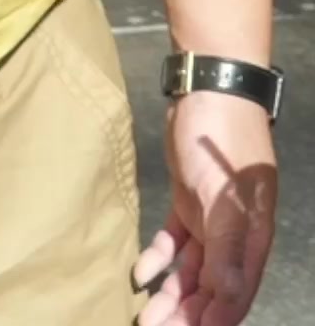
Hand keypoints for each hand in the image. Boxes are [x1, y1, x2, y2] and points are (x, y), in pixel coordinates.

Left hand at [135, 94, 276, 325]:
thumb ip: (227, 249)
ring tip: (144, 317)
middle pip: (210, 289)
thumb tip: (229, 297)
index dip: (212, 322)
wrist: (209, 88)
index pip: (234, 295)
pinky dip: (159, 259)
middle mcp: (232, 236)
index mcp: (250, 240)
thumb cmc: (223, 140)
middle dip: (185, 315)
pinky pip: (174, 241)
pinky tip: (141, 273)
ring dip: (170, 295)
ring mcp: (210, 218)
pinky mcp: (188, 201)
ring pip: (191, 271)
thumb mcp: (225, 196)